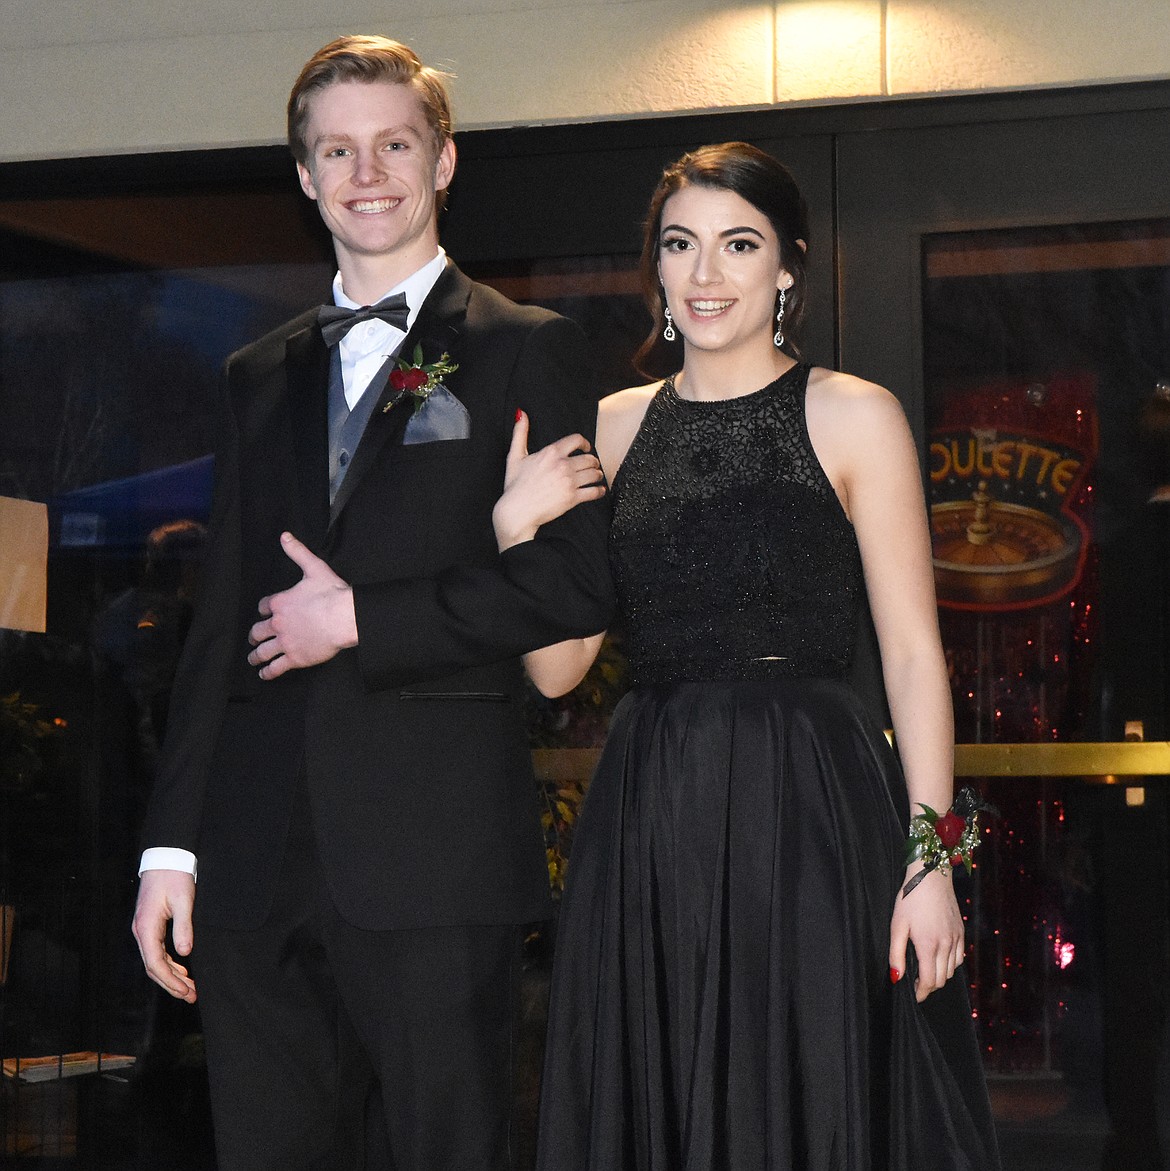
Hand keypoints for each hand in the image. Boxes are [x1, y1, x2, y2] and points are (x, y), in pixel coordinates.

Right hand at [132, 869, 197, 1002]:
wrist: (165, 858)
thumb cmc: (174, 876)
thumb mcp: (184, 900)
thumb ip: (183, 927)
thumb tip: (185, 953)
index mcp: (146, 927)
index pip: (155, 963)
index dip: (170, 980)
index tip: (185, 991)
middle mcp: (141, 931)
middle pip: (154, 967)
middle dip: (172, 984)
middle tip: (191, 996)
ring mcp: (144, 929)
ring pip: (155, 961)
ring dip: (172, 976)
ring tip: (189, 988)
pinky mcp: (150, 925)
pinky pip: (157, 951)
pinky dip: (170, 964)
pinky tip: (182, 970)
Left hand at [247, 532, 357, 679]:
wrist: (344, 617)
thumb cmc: (331, 593)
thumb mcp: (314, 568)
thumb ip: (297, 552)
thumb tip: (284, 536)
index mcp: (281, 602)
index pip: (264, 607)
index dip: (264, 610)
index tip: (265, 613)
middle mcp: (278, 623)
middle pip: (258, 631)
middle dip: (255, 635)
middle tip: (253, 639)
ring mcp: (285, 642)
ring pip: (263, 651)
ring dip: (255, 656)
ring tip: (253, 659)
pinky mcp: (294, 657)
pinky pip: (276, 667)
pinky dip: (268, 672)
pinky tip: (263, 674)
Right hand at [492, 410, 605, 550]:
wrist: (517, 511)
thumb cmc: (514, 485)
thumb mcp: (515, 456)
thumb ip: (520, 433)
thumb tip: (520, 413)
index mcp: (551, 452)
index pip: (577, 440)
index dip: (585, 443)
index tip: (586, 447)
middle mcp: (562, 465)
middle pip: (590, 458)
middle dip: (593, 461)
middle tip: (593, 465)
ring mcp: (569, 482)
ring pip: (594, 474)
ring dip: (597, 475)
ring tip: (596, 477)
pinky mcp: (573, 498)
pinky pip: (594, 492)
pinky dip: (600, 491)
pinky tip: (600, 490)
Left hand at [889, 865, 965, 1002]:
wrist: (931, 877)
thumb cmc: (910, 899)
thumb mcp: (897, 925)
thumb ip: (896, 954)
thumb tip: (896, 977)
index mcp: (928, 945)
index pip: (929, 981)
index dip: (921, 993)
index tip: (914, 994)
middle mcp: (946, 945)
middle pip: (941, 979)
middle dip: (929, 986)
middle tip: (917, 983)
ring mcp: (956, 939)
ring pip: (951, 971)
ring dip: (939, 976)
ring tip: (926, 970)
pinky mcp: (961, 932)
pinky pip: (959, 958)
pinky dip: (950, 964)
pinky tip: (939, 958)